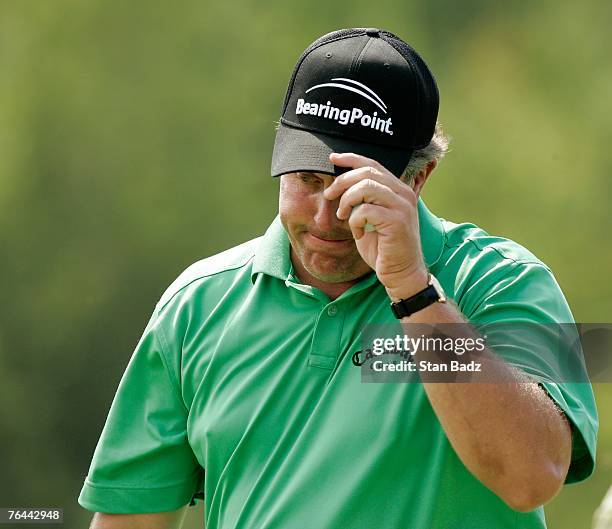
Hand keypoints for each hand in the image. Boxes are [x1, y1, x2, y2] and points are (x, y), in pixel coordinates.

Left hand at [323, 152, 428, 299]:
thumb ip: (362, 200)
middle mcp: (403, 193)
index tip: (332, 158)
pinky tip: (357, 233)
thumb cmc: (383, 248)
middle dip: (342, 181)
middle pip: (367, 172)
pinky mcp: (397, 221)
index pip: (373, 164)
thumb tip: (340, 184)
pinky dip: (354, 221)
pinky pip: (365, 211)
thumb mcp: (370, 218)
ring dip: (347, 200)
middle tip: (329, 195)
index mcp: (398, 189)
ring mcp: (402, 206)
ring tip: (342, 216)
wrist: (401, 273)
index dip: (351, 158)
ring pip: (365, 187)